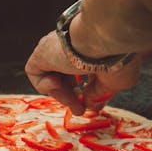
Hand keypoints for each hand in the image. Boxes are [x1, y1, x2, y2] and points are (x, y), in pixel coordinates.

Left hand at [24, 30, 142, 114]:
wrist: (105, 41)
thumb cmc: (117, 59)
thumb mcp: (113, 83)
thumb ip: (98, 95)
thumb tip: (89, 106)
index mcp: (90, 48)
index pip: (81, 71)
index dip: (85, 91)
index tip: (90, 103)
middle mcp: (72, 46)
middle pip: (65, 76)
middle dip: (72, 96)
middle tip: (80, 109)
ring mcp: (56, 48)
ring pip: (52, 77)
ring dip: (62, 95)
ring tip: (74, 100)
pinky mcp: (41, 52)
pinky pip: (35, 73)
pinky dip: (44, 85)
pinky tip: (58, 84)